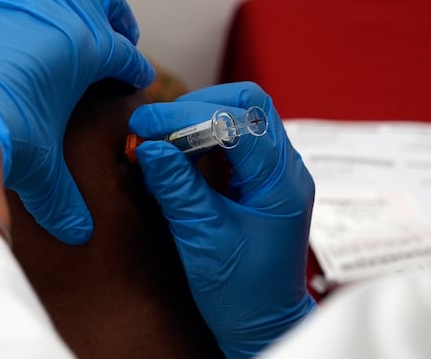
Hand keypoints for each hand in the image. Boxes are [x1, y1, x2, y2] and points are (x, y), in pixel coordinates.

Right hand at [129, 82, 315, 357]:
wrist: (262, 325)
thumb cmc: (241, 292)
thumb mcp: (202, 239)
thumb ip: (177, 188)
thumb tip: (148, 146)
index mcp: (280, 183)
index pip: (237, 121)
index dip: (186, 116)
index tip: (145, 125)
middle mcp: (285, 170)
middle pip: (246, 105)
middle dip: (194, 108)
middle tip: (153, 128)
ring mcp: (274, 174)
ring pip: (240, 119)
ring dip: (196, 122)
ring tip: (159, 142)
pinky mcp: (260, 183)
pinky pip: (234, 143)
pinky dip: (201, 141)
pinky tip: (176, 157)